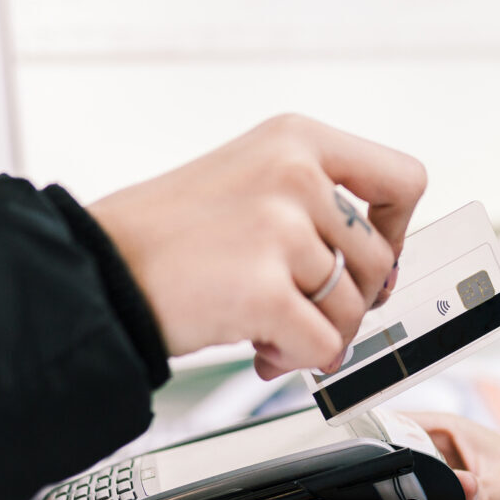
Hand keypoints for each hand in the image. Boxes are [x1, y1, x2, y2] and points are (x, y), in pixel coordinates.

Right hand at [88, 114, 425, 376]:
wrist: (95, 271)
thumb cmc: (166, 236)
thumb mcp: (250, 181)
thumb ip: (318, 206)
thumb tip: (385, 267)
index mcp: (297, 139)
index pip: (404, 180)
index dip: (396, 230)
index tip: (366, 257)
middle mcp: (295, 174)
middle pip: (381, 259)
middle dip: (347, 299)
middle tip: (299, 308)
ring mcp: (280, 229)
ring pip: (353, 308)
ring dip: (317, 333)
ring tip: (268, 329)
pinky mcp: (263, 288)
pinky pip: (325, 345)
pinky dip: (298, 360)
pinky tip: (261, 349)